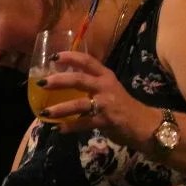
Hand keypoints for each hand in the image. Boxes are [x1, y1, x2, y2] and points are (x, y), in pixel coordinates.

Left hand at [37, 50, 156, 147]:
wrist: (144, 124)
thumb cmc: (122, 105)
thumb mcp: (108, 89)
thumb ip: (91, 85)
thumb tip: (63, 82)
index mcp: (105, 76)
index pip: (87, 61)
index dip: (70, 57)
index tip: (54, 57)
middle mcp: (105, 86)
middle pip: (79, 79)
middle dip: (59, 80)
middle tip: (42, 82)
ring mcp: (106, 104)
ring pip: (79, 104)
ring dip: (60, 108)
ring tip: (45, 112)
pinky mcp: (105, 121)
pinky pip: (83, 124)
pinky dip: (69, 127)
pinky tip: (58, 129)